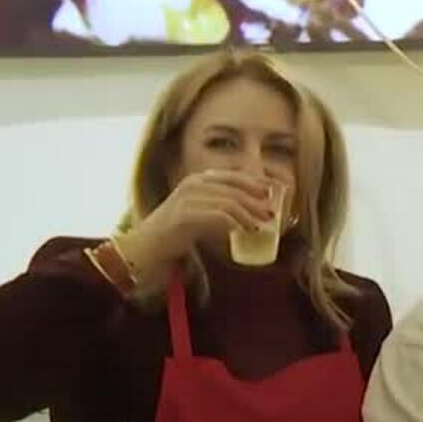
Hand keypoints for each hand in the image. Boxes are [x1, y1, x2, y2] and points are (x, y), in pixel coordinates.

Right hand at [121, 169, 275, 281]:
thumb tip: (254, 215)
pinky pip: (218, 216)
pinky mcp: (184, 215)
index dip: (257, 183)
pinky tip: (243, 231)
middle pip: (235, 188)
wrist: (147, 246)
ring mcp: (187, 198)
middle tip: (271, 214)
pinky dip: (235, 223)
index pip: (234, 176)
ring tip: (259, 225)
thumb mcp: (202, 214)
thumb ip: (222, 209)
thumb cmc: (177, 232)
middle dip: (257, 201)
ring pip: (229, 201)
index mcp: (198, 180)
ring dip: (248, 214)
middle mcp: (193, 184)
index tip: (275, 193)